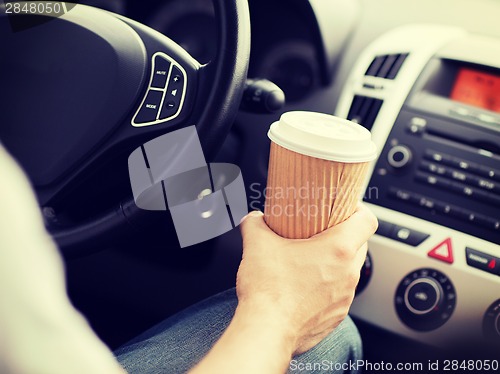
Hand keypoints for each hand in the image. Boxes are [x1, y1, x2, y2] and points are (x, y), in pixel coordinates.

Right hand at [236, 203, 377, 353]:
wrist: (266, 331)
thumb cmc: (268, 290)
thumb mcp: (257, 244)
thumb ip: (255, 224)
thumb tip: (253, 219)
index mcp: (337, 250)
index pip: (367, 221)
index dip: (359, 210)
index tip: (346, 208)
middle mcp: (347, 274)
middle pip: (360, 245)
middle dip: (344, 236)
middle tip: (321, 231)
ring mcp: (344, 298)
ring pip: (349, 271)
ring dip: (335, 263)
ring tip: (310, 260)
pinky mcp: (335, 316)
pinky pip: (338, 294)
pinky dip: (327, 286)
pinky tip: (304, 286)